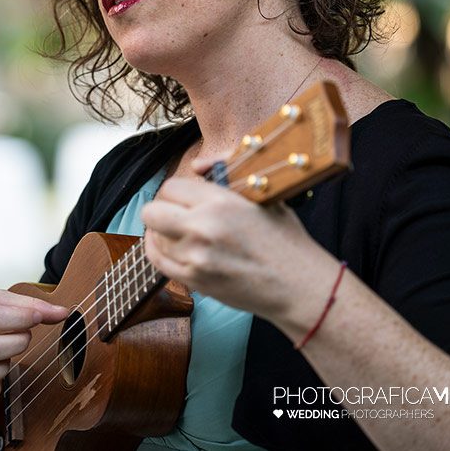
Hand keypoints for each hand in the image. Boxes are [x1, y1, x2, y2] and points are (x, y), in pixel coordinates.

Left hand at [140, 157, 337, 323]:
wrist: (298, 285)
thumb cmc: (283, 238)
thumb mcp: (262, 196)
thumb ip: (227, 173)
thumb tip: (197, 165)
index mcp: (220, 202)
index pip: (171, 187)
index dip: (176, 191)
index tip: (184, 198)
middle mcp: (203, 228)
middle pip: (151, 212)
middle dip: (161, 210)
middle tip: (174, 213)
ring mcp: (196, 257)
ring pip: (154, 237)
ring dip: (163, 232)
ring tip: (181, 233)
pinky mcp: (194, 281)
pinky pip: (157, 261)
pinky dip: (160, 251)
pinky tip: (171, 246)